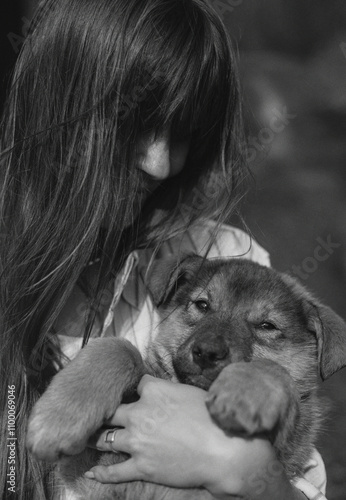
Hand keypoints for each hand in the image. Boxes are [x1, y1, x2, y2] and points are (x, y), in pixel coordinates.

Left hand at [85, 375, 305, 499]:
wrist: (223, 449)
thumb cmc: (212, 418)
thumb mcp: (189, 393)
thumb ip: (169, 391)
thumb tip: (164, 393)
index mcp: (153, 391)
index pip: (135, 384)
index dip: (133, 388)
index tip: (131, 392)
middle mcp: (139, 414)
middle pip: (112, 410)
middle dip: (104, 412)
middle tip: (94, 415)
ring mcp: (137, 441)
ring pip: (106, 439)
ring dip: (96, 440)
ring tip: (85, 440)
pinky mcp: (141, 466)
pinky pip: (114, 471)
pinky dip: (101, 473)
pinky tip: (92, 473)